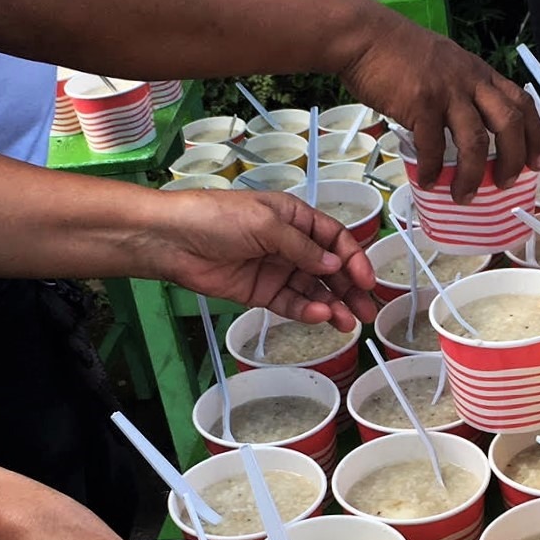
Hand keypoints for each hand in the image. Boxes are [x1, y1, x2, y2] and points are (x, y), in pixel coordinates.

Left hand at [143, 190, 377, 329]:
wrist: (173, 240)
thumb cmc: (217, 218)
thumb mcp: (265, 223)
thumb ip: (301, 247)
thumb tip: (335, 265)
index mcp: (294, 218)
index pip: (335, 239)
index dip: (353, 259)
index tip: (365, 281)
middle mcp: (290, 244)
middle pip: (329, 269)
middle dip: (350, 290)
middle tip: (367, 311)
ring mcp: (276, 270)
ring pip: (313, 291)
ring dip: (332, 306)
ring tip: (347, 322)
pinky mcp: (261, 293)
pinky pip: (291, 304)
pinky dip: (306, 312)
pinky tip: (319, 316)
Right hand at [341, 7, 539, 201]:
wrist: (365, 36)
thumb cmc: (399, 54)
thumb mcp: (446, 64)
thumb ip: (462, 90)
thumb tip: (470, 129)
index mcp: (479, 73)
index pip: (521, 102)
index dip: (535, 135)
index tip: (538, 162)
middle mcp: (469, 80)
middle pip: (508, 123)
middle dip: (513, 159)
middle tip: (506, 183)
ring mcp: (446, 91)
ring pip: (474, 141)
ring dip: (472, 175)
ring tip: (464, 196)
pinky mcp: (420, 102)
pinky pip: (432, 146)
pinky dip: (431, 169)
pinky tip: (426, 181)